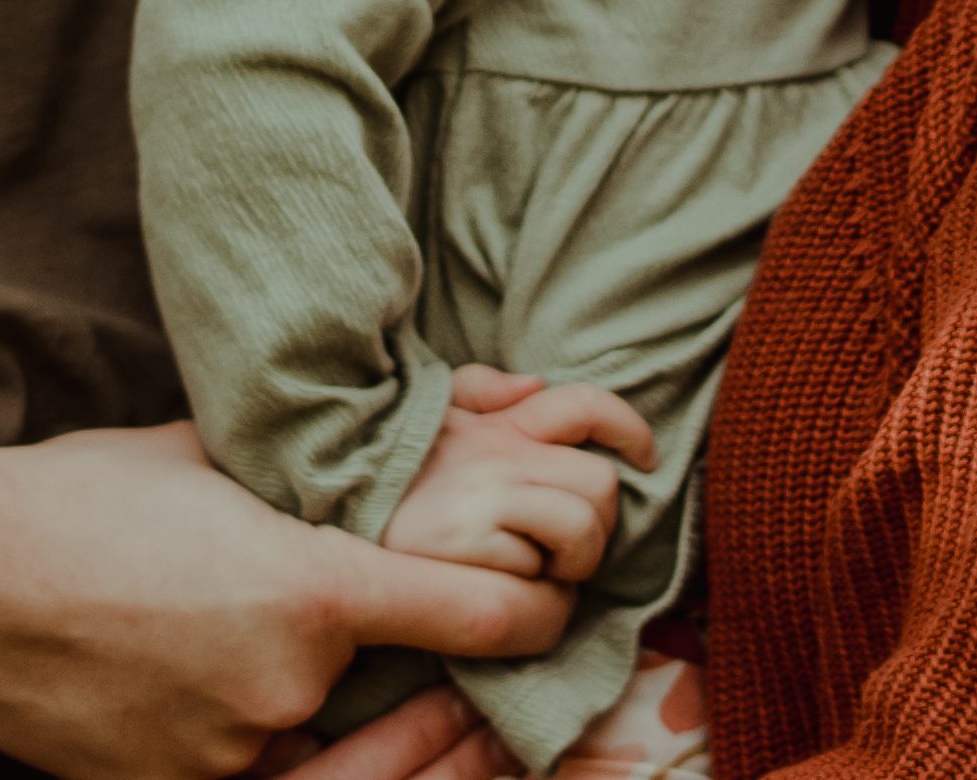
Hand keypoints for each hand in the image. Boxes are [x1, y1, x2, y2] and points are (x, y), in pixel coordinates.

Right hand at [0, 422, 572, 779]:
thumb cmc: (77, 498)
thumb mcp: (210, 458)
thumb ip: (306, 469)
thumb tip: (378, 445)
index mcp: (311, 588)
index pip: (478, 618)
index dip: (536, 614)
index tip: (553, 607)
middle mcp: (285, 686)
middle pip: (409, 700)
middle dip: (457, 700)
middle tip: (481, 687)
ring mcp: (228, 753)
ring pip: (328, 748)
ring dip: (361, 732)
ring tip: (372, 702)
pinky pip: (258, 776)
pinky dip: (273, 749)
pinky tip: (256, 710)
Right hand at [381, 365, 657, 583]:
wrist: (330, 506)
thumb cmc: (393, 472)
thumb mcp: (432, 415)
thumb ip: (481, 391)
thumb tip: (534, 383)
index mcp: (500, 423)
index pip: (584, 406)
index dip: (629, 427)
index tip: (646, 456)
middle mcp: (498, 453)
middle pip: (601, 483)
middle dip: (597, 524)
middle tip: (562, 548)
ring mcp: (484, 496)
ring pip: (583, 528)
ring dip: (572, 564)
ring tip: (535, 570)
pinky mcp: (466, 541)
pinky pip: (538, 574)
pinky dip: (531, 594)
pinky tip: (497, 586)